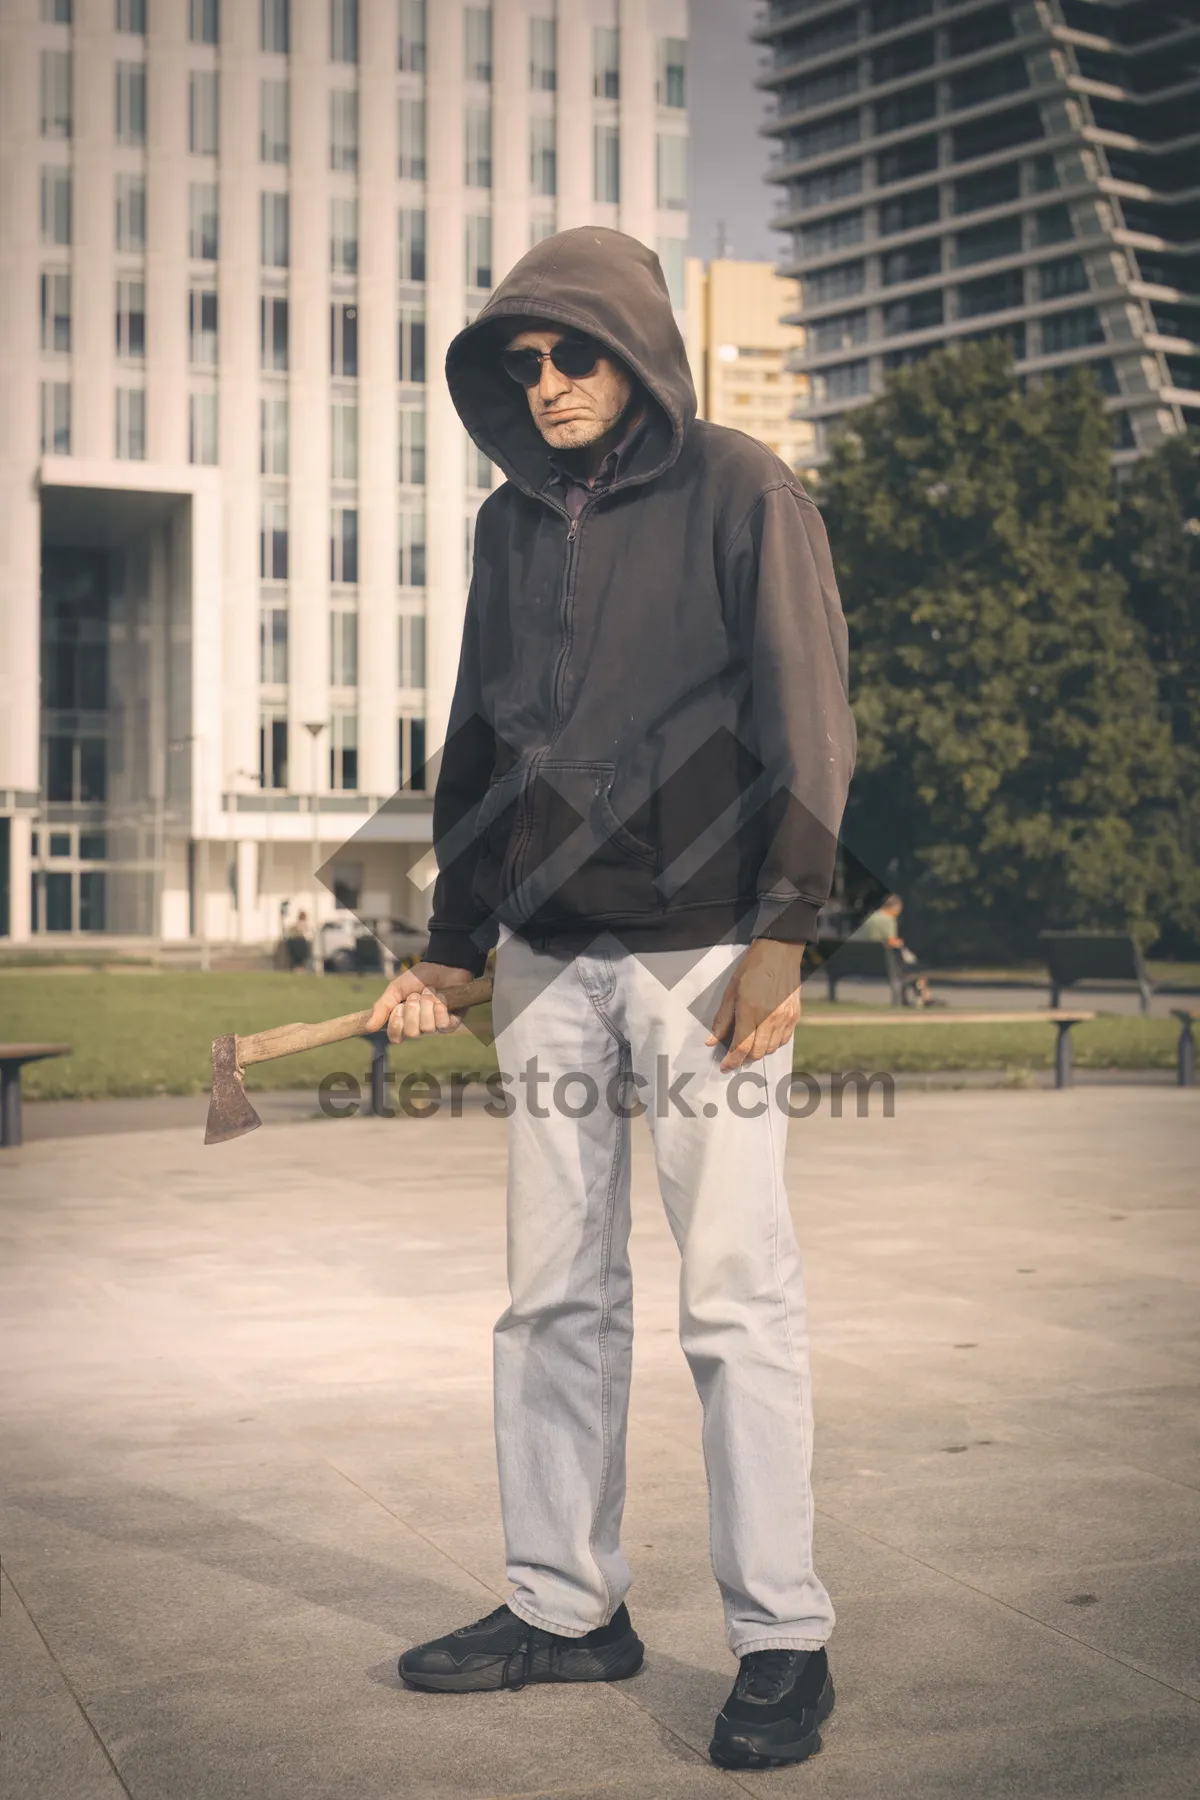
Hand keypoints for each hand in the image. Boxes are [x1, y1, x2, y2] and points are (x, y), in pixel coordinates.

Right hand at [365, 961, 476, 1042]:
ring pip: (428, 1027)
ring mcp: (436, 1027)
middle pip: (412, 1033)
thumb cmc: (418, 978)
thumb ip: (382, 1007)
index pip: (396, 1037)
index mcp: (404, 1022)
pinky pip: (444, 1024)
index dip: (396, 1022)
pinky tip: (442, 996)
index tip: (399, 1006)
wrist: (441, 965)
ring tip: (430, 992)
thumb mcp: (395, 989)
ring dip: (427, 1004)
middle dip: (413, 1009)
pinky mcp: (452, 1022)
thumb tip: (368, 1027)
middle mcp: (419, 1028)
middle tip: (416, 995)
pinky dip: (441, 1006)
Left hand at [706, 940, 803, 1072]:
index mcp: (750, 1011)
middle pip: (757, 1052)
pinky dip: (772, 1044)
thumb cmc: (752, 969)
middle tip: (734, 1057)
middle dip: (744, 1059)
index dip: (732, 1061)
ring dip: (758, 1053)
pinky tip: (764, 1038)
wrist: (779, 953)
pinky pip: (783, 1040)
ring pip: (771, 1049)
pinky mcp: (795, 1016)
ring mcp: (785, 1018)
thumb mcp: (731, 992)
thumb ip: (722, 1019)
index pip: (741, 1047)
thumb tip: (711, 1041)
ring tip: (749, 1047)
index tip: (725, 1066)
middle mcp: (770, 1018)